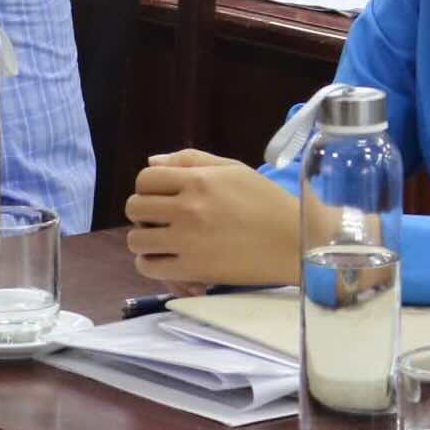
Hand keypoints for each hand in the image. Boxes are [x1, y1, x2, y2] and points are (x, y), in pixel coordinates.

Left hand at [125, 149, 299, 286]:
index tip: (161, 197)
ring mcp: (187, 240)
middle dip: (143, 212)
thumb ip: (190, 160)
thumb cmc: (267, 202)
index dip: (148, 187)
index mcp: (198, 180)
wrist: (294, 242)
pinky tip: (166, 260)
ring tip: (162, 241)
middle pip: (134, 207)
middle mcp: (187, 208)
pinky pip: (149, 267)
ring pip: (136, 239)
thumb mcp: (233, 169)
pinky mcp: (192, 269)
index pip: (145, 178)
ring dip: (144, 239)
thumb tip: (152, 162)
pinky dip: (151, 264)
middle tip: (161, 219)